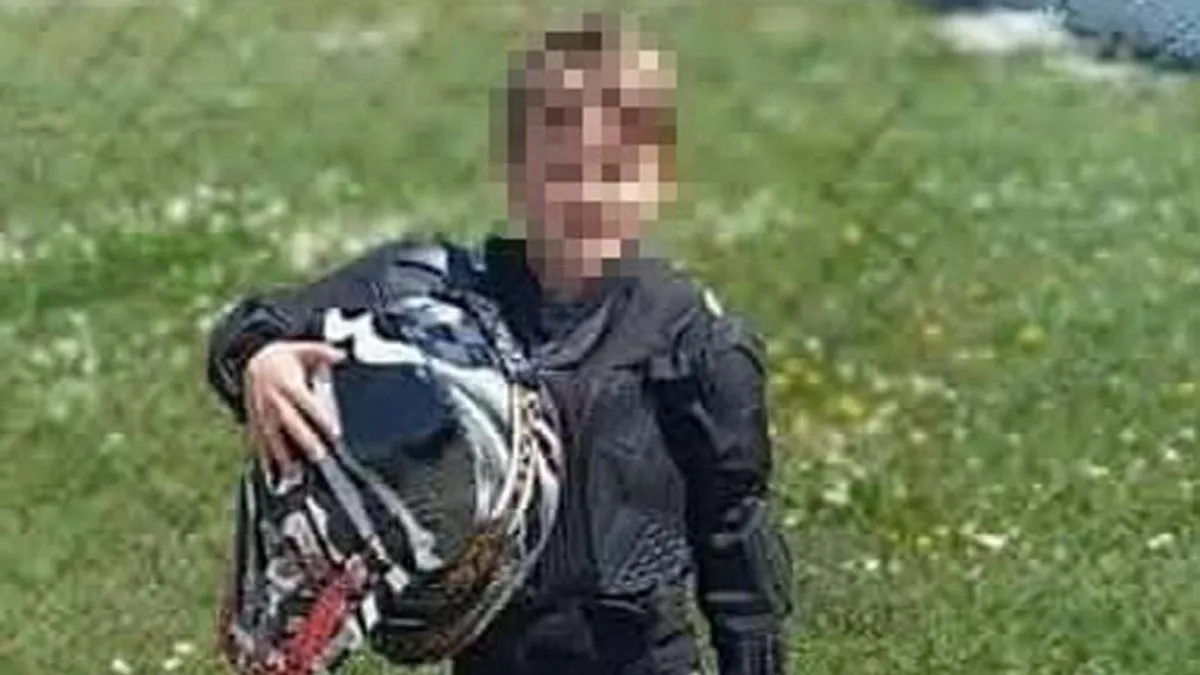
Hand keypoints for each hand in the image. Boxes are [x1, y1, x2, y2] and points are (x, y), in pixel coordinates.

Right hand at [243, 340, 345, 473]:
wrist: (255, 360)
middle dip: (305, 441)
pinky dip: (266, 459)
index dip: (321, 417)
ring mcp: (262, 413)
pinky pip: (259, 442)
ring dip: (283, 457)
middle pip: (291, 424)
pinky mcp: (255, 421)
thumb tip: (343, 354)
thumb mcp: (304, 349)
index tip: (335, 433)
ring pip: (273, 438)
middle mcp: (274, 400)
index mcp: (288, 384)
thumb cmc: (286, 357)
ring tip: (295, 476)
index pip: (307, 404)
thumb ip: (323, 352)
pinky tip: (274, 476)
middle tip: (320, 457)